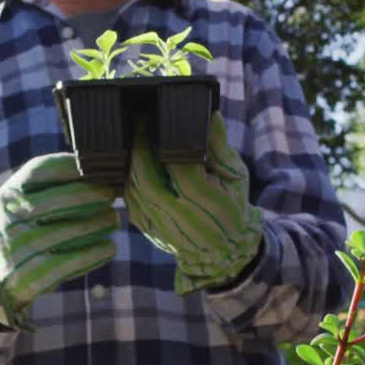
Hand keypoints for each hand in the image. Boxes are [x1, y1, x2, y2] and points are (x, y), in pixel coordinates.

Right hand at [0, 153, 118, 330]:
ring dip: (98, 223)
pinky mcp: (31, 276)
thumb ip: (49, 185)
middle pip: (59, 200)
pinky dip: (96, 252)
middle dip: (91, 194)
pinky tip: (109, 246)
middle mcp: (9, 219)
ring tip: (113, 219)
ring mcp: (19, 248)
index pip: (41, 171)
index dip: (72, 166)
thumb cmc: (24, 228)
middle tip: (111, 195)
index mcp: (8, 195)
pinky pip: (72, 260)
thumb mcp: (23, 202)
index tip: (97, 166)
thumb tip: (96, 166)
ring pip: (70, 230)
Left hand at [124, 111, 262, 293]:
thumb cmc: (232, 205)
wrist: (223, 249)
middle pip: (149, 180)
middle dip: (139, 149)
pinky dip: (129, 179)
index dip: (166, 144)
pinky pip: (131, 200)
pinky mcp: (149, 229)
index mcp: (211, 204)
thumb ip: (220, 146)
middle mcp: (184, 218)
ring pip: (136, 190)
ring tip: (135, 139)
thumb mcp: (235, 175)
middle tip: (139, 125)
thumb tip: (211, 115)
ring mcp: (163, 227)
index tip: (158, 121)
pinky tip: (134, 163)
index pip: (181, 169)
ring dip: (132, 162)